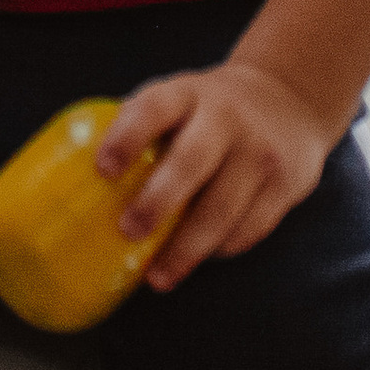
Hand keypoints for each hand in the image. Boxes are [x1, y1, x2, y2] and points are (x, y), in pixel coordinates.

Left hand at [97, 61, 330, 287]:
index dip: (127, 137)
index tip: (103, 170)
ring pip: (223, 208)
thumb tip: (80, 179)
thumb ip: (142, 128)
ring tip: (158, 276)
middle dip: (158, 202)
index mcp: (187, 93)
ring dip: (188, 248)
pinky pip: (250, 227)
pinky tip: (199, 258)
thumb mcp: (179, 98)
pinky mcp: (288, 183)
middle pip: (191, 161)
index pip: (153, 108)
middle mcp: (226, 117)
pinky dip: (221, 248)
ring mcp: (260, 151)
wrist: (289, 98)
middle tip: (129, 232)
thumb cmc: (211, 109)